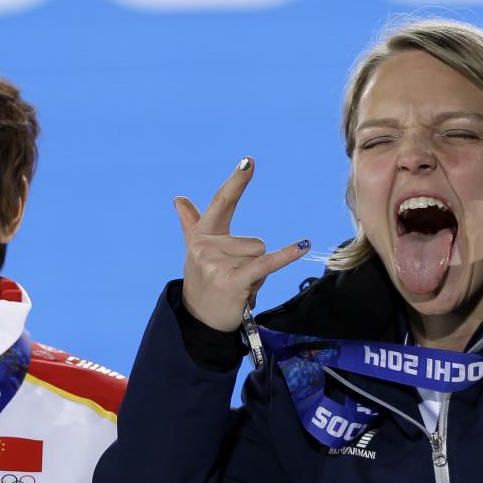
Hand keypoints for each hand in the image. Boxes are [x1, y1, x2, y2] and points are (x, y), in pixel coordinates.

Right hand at [176, 158, 309, 331]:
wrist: (199, 320)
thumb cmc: (203, 283)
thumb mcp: (196, 251)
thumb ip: (190, 222)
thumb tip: (178, 198)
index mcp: (201, 235)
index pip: (222, 204)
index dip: (236, 183)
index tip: (249, 162)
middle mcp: (206, 246)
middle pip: (254, 242)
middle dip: (252, 262)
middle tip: (233, 278)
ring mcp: (217, 263)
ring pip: (260, 255)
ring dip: (256, 275)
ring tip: (237, 287)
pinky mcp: (232, 280)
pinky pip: (266, 263)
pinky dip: (286, 255)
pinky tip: (303, 244)